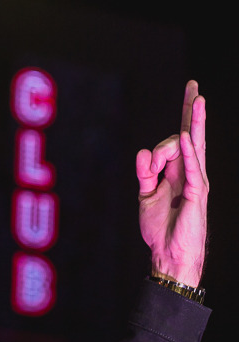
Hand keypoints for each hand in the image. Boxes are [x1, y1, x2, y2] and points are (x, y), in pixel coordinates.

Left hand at [135, 80, 207, 287]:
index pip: (180, 138)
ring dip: (186, 130)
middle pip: (191, 135)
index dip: (184, 116)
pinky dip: (188, 153)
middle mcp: (189, 172)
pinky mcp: (197, 193)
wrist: (169, 253)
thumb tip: (143, 151)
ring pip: (191, 148)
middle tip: (194, 87)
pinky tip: (184, 138)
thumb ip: (144, 173)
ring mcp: (196, 181)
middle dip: (192, 111)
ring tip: (191, 110)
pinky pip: (193, 169)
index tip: (190, 91)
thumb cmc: (160, 227)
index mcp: (177, 171)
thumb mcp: (146, 196)